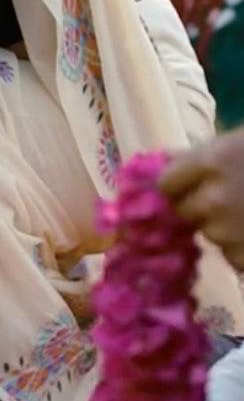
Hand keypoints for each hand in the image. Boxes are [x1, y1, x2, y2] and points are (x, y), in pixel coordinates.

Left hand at [160, 129, 243, 265]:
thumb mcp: (237, 144)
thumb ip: (201, 157)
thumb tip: (164, 162)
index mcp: (213, 161)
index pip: (167, 183)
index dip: (177, 185)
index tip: (187, 186)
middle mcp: (217, 197)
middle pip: (185, 211)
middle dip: (201, 207)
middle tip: (230, 199)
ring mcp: (232, 231)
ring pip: (212, 235)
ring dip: (226, 229)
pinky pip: (234, 257)